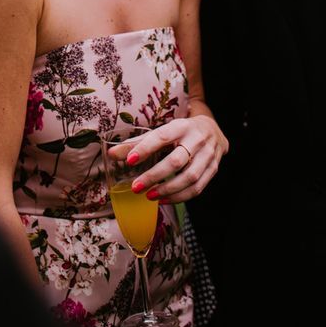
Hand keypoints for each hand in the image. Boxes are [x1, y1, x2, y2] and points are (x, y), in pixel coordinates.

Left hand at [109, 116, 227, 203]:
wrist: (213, 131)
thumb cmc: (180, 133)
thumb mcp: (161, 132)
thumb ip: (137, 144)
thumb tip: (111, 154)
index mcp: (180, 126)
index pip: (161, 137)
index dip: (145, 149)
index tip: (129, 161)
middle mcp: (196, 139)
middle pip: (176, 161)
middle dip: (154, 176)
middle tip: (136, 187)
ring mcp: (207, 155)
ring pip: (189, 177)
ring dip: (167, 190)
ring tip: (149, 196)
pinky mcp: (213, 170)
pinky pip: (197, 188)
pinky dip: (179, 197)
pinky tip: (163, 200)